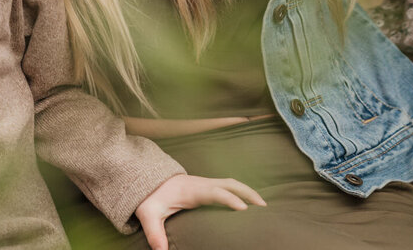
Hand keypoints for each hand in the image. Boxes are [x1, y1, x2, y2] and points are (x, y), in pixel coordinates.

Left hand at [134, 173, 264, 249]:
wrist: (149, 179)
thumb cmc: (151, 197)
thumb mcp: (149, 214)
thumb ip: (154, 233)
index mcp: (193, 190)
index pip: (216, 192)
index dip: (230, 200)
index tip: (244, 210)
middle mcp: (203, 184)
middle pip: (230, 184)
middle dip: (248, 193)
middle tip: (263, 207)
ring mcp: (206, 183)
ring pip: (232, 183)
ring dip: (248, 191)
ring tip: (263, 205)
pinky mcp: (207, 186)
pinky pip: (228, 186)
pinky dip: (241, 191)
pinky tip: (249, 202)